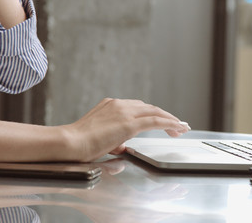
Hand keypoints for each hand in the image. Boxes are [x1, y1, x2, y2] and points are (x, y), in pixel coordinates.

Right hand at [63, 98, 189, 161]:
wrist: (70, 142)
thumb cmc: (80, 144)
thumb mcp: (100, 138)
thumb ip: (114, 140)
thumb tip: (121, 147)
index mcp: (111, 105)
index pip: (139, 107)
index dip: (153, 114)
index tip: (163, 120)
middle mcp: (120, 105)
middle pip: (150, 108)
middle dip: (166, 116)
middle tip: (177, 125)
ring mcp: (125, 112)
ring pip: (155, 112)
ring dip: (171, 120)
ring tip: (182, 128)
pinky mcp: (129, 123)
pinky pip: (155, 121)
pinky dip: (169, 123)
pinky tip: (177, 128)